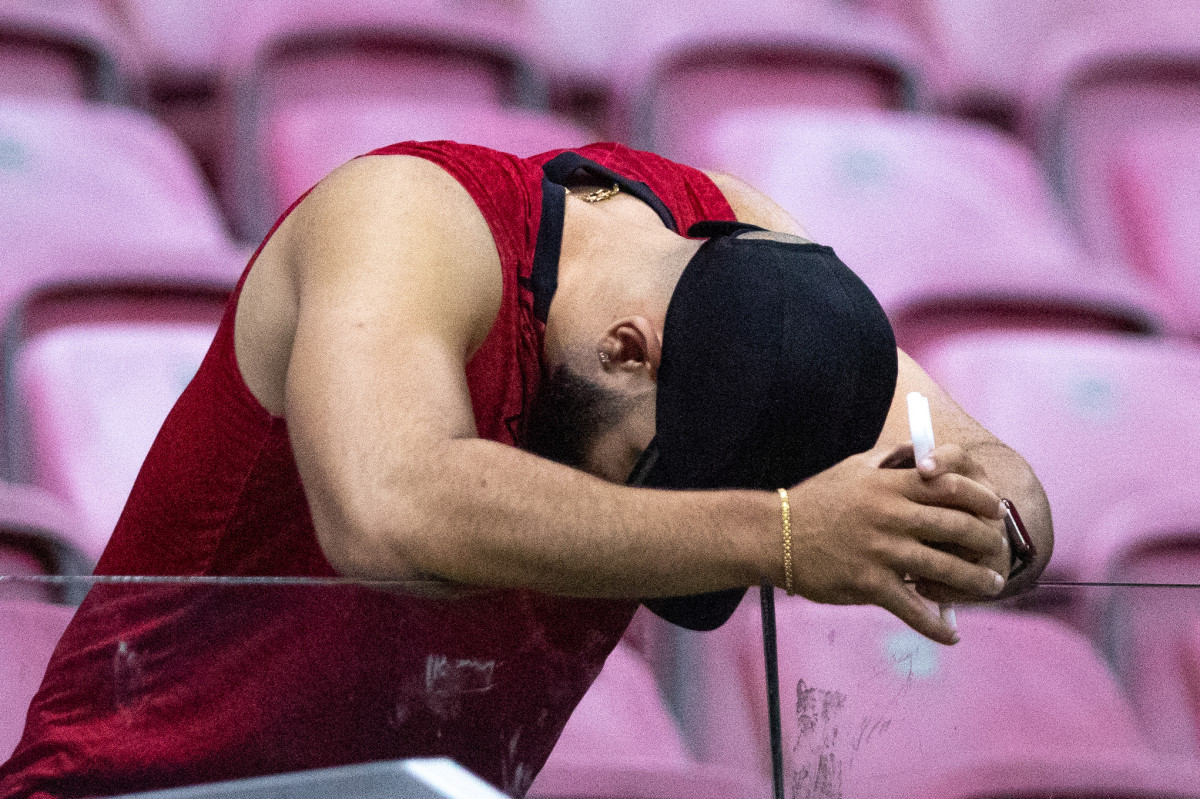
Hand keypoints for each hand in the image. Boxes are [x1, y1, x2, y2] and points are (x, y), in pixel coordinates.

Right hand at [786, 444, 1006, 644]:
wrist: (775, 534)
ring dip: (975, 582)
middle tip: (999, 553)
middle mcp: (890, 515)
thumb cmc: (816, 500)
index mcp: (889, 485)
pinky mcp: (868, 584)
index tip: (996, 511)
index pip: (950, 486)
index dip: (980, 499)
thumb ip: (891, 458)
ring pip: (943, 569)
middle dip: (988, 543)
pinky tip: (951, 634)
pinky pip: (911, 608)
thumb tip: (925, 451)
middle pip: (956, 527)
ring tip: (990, 586)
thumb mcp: (854, 467)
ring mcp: (881, 551)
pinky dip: (935, 625)